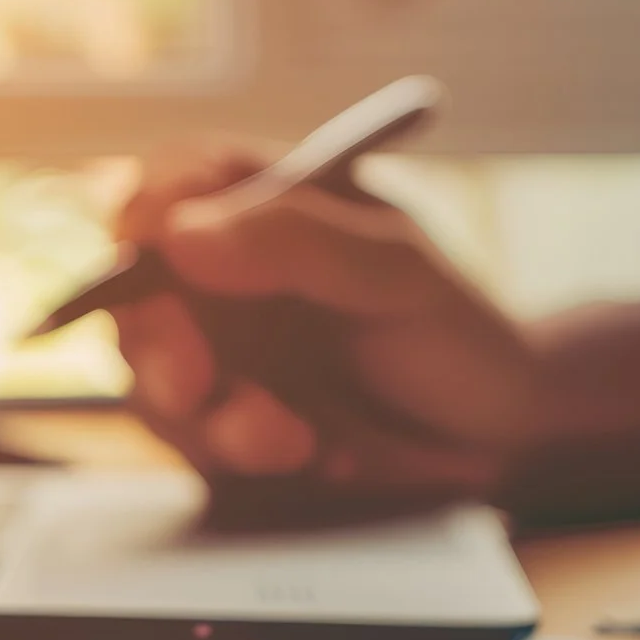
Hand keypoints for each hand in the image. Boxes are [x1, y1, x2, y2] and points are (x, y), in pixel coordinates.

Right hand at [110, 142, 535, 507]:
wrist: (502, 436)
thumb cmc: (460, 331)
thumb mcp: (396, 272)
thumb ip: (295, 243)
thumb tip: (180, 234)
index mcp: (263, 204)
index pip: (170, 183)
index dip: (142, 213)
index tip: (148, 249)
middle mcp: (228, 276)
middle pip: (137, 293)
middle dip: (158, 344)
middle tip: (195, 382)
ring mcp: (225, 353)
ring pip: (155, 380)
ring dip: (209, 419)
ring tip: (289, 438)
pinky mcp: (230, 425)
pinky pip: (192, 443)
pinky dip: (240, 456)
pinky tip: (312, 453)